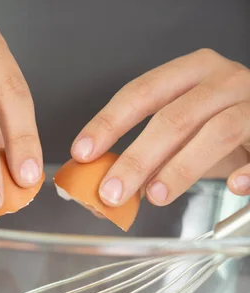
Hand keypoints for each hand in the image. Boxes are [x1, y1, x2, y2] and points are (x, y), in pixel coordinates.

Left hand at [72, 49, 249, 206]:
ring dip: (181, 167)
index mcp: (192, 72)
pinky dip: (249, 172)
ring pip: (217, 132)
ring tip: (154, 196)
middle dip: (137, 159)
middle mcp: (222, 81)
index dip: (109, 123)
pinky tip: (233, 187)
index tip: (82, 152)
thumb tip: (107, 190)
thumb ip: (149, 155)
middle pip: (174, 117)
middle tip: (111, 191)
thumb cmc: (219, 126)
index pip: (142, 92)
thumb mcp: (182, 132)